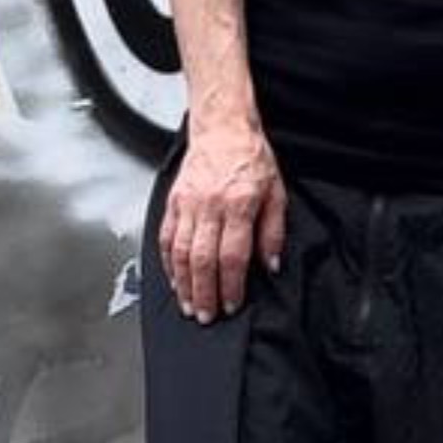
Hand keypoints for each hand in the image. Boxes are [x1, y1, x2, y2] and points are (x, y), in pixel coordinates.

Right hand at [158, 122, 286, 321]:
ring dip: (184, 284)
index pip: (232, 255)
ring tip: (189, 305)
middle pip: (202, 259)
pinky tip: (174, 279)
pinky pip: (165, 237)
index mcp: (239, 204)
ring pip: (179, 252)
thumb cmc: (251, 157)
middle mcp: (210, 205)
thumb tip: (270, 263)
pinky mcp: (173, 201)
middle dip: (204, 293)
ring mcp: (188, 203)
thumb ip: (273, 231)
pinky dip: (167, 263)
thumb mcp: (276, 192)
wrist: (222, 127)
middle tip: (206, 315)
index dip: (230, 285)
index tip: (231, 304)